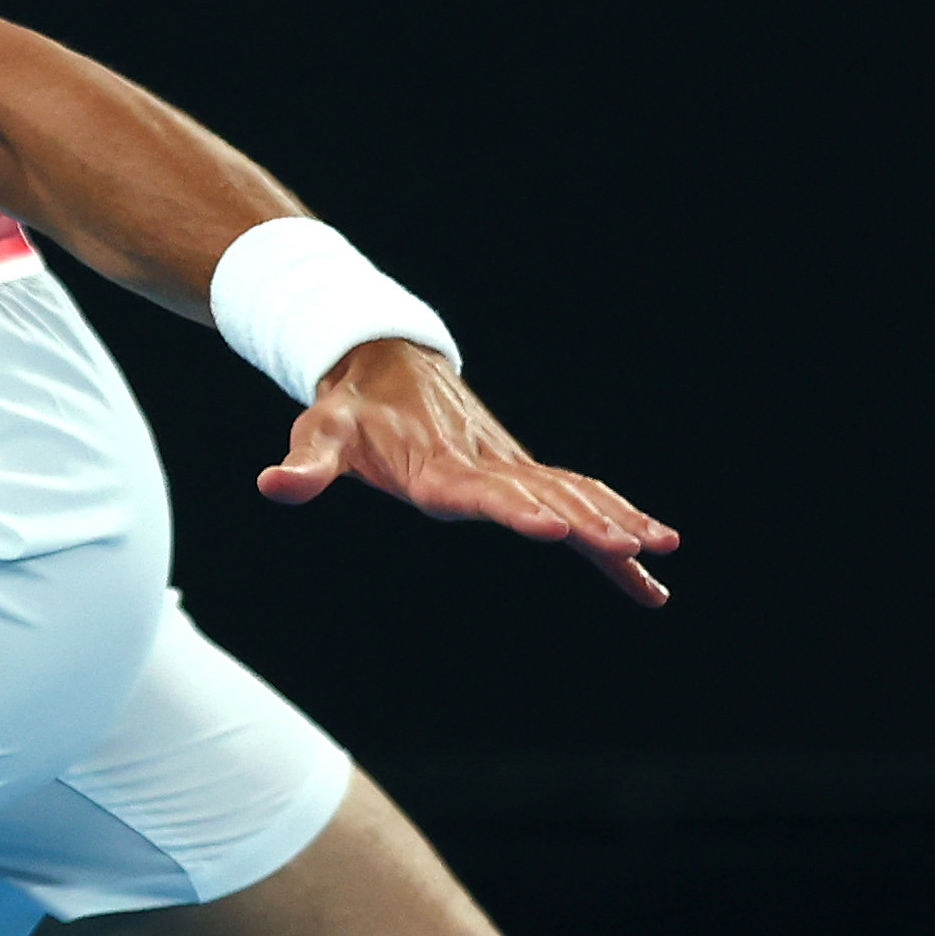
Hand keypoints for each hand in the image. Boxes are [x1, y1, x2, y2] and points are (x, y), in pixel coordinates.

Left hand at [260, 341, 679, 606]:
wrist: (382, 362)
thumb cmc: (348, 409)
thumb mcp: (320, 432)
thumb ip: (305, 465)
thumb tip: (273, 484)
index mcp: (438, 465)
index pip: (482, 492)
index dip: (518, 510)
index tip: (555, 527)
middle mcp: (484, 465)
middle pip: (545, 496)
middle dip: (591, 523)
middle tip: (635, 548)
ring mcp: (509, 467)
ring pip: (573, 495)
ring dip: (617, 524)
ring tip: (661, 554)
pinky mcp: (518, 473)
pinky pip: (575, 498)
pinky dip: (612, 526)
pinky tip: (647, 572)